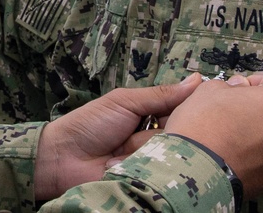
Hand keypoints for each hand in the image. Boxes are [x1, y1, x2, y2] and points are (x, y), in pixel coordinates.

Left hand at [34, 74, 202, 200]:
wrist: (64, 158)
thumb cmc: (90, 124)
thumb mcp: (124, 102)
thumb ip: (160, 95)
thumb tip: (197, 80)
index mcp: (153, 116)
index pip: (183, 110)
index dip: (188, 108)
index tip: (196, 103)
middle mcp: (157, 139)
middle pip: (180, 132)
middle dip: (160, 129)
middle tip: (136, 128)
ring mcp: (153, 162)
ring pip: (170, 152)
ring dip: (144, 147)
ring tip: (121, 147)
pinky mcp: (149, 182)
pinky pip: (160, 172)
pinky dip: (143, 166)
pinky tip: (124, 163)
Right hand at [163, 73, 262, 197]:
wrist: (196, 171)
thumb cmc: (204, 122)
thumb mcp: (211, 88)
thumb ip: (233, 85)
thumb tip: (240, 89)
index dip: (257, 83)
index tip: (240, 89)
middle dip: (261, 110)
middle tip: (234, 113)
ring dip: (260, 134)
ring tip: (232, 138)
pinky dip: (256, 156)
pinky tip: (233, 156)